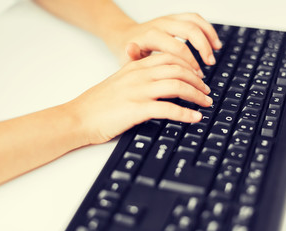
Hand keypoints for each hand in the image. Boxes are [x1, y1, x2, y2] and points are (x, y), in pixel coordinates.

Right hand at [68, 53, 212, 143]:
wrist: (79, 117)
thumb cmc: (99, 103)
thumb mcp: (120, 82)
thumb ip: (139, 77)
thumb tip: (161, 82)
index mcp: (136, 67)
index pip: (170, 58)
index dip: (190, 66)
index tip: (199, 77)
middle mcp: (139, 75)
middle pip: (178, 69)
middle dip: (198, 80)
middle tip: (207, 91)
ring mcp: (138, 91)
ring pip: (177, 86)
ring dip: (196, 95)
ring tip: (206, 103)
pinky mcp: (136, 109)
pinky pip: (168, 109)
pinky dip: (186, 114)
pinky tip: (194, 118)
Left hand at [110, 13, 221, 72]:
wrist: (126, 36)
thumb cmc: (129, 52)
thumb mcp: (127, 59)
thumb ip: (131, 57)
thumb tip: (131, 50)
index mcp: (151, 35)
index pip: (177, 48)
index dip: (190, 63)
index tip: (196, 77)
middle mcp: (162, 24)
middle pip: (189, 30)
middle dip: (203, 48)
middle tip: (209, 64)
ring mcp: (170, 19)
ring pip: (195, 21)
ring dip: (208, 36)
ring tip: (216, 52)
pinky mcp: (176, 18)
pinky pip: (196, 19)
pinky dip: (207, 29)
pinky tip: (214, 43)